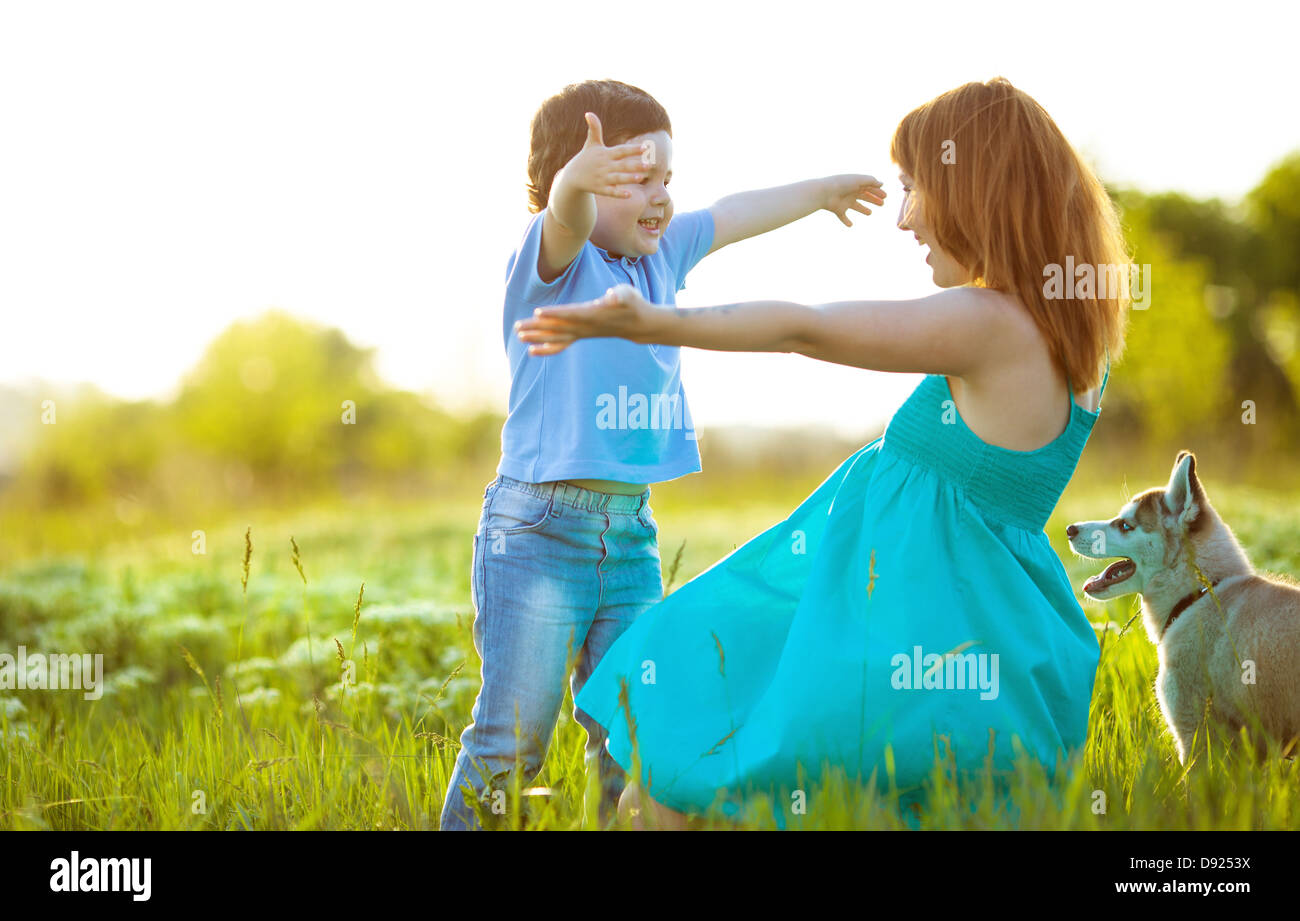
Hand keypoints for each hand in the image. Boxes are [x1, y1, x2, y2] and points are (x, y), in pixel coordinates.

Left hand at [514, 284, 660, 355]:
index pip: (570, 314)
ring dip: (537, 337)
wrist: (638, 324)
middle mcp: (585, 327)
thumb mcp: (629, 294)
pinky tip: (533, 350)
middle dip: (537, 328)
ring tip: (519, 336)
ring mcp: (582, 333)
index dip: (555, 314)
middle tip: (518, 328)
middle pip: (558, 327)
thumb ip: (621, 294)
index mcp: (593, 314)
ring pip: (556, 337)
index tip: (538, 313)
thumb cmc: (632, 304)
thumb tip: (613, 296)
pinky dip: (547, 348)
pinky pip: (562, 344)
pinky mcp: (581, 336)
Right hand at [559, 113, 653, 199]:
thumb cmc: (585, 158)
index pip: (621, 151)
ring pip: (618, 179)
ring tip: (641, 178)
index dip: (632, 149)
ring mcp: (602, 178)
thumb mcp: (590, 144)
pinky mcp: (599, 189)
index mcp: (605, 154)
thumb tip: (588, 113)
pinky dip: (619, 193)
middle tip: (649, 165)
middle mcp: (605, 166)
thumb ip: (594, 129)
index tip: (645, 147)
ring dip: (628, 178)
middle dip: (635, 165)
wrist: (571, 176)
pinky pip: (611, 192)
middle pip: (622, 165)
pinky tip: (629, 195)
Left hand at [822, 174, 885, 226]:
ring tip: (869, 213)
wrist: (825, 192)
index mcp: (855, 184)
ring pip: (855, 206)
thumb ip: (871, 181)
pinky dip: (846, 221)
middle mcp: (851, 192)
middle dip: (873, 199)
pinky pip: (843, 217)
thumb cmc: (843, 184)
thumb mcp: (859, 180)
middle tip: (882, 204)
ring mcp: (844, 202)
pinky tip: (850, 225)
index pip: (869, 187)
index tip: (885, 196)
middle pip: (864, 196)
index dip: (877, 192)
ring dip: (862, 209)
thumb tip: (882, 184)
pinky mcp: (838, 210)